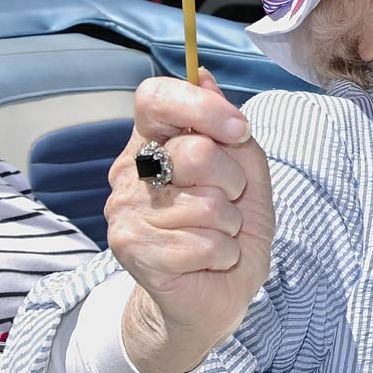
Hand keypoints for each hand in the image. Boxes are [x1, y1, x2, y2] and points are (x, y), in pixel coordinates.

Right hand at [106, 70, 274, 372]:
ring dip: (230, 224)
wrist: (214, 295)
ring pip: (205, 203)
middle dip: (233, 181)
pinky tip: (209, 260)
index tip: (239, 130)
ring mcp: (126, 209)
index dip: (199, 107)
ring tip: (218, 235)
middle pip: (194, 152)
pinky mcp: (131, 248)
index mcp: (155, 140)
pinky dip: (223, 253)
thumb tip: (204, 76)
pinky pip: (202, 242)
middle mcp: (132, 169)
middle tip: (230, 201)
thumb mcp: (246, 171)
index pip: (155, 97)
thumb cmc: (230, 227)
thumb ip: (229, 130)